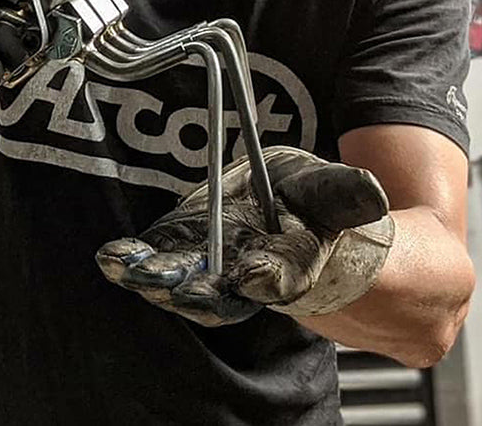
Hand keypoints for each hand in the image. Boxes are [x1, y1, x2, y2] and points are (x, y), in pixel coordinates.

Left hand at [96, 147, 393, 326]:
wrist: (293, 215)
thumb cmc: (315, 204)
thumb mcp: (333, 188)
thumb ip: (343, 194)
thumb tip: (370, 191)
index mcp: (294, 262)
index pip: (285, 275)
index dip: (270, 276)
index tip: (253, 273)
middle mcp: (248, 277)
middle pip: (224, 294)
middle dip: (195, 292)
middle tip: (169, 285)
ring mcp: (210, 269)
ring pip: (183, 286)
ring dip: (154, 280)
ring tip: (129, 267)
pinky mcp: (180, 253)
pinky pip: (156, 264)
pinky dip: (133, 262)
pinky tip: (112, 256)